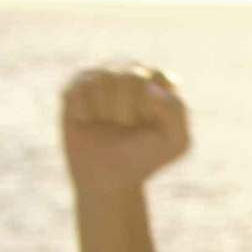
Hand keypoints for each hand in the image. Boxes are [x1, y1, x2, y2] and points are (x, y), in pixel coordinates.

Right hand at [62, 62, 191, 195]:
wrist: (109, 179)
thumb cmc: (145, 157)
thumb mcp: (175, 142)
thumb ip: (176, 111)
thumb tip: (149, 89)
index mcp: (157, 80)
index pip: (157, 78)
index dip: (152, 109)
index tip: (150, 126)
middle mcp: (129, 72)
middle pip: (130, 76)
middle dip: (129, 111)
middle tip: (126, 127)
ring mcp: (101, 76)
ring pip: (103, 80)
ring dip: (107, 112)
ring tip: (108, 125)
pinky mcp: (75, 86)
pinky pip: (80, 90)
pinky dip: (86, 113)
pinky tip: (88, 122)